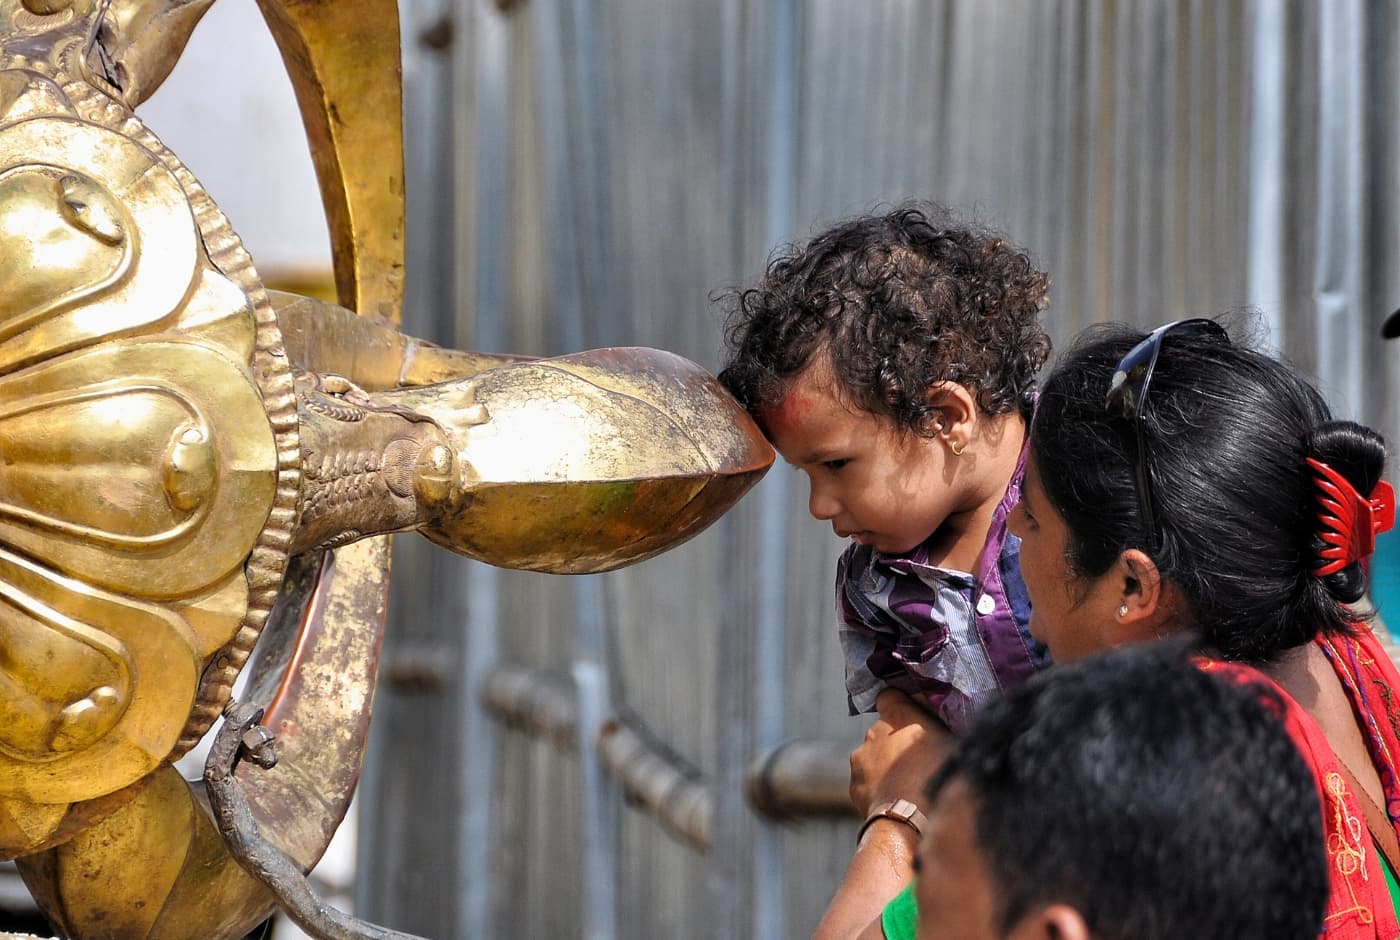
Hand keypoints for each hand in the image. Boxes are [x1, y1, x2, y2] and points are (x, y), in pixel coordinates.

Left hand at [849, 689, 954, 816]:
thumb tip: (929, 711)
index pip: (890, 696)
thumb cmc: (938, 777)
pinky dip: (878, 788)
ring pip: (873, 758)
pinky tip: (897, 802)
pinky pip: (867, 782)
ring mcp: (860, 759)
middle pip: (883, 730)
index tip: (912, 719)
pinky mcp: (854, 785)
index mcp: (897, 715)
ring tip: (908, 787)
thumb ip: (934, 725)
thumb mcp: (951, 742)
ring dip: (885, 766)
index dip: (901, 706)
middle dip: (895, 742)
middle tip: (918, 761)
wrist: (910, 820)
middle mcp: (873, 732)